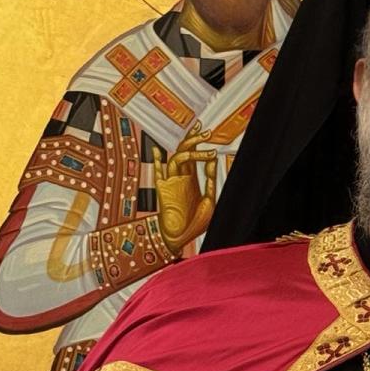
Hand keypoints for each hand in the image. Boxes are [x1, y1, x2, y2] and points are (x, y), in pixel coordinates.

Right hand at [152, 122, 217, 253]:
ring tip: (204, 145)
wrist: (181, 238)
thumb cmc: (196, 223)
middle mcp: (181, 177)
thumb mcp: (210, 200)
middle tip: (207, 132)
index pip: (194, 156)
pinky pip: (158, 172)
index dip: (200, 144)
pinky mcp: (162, 189)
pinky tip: (158, 151)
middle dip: (194, 140)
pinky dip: (157, 161)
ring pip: (177, 158)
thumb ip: (211, 180)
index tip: (209, 135)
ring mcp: (171, 182)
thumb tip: (213, 159)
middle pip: (185, 151)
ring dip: (190, 149)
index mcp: (191, 180)